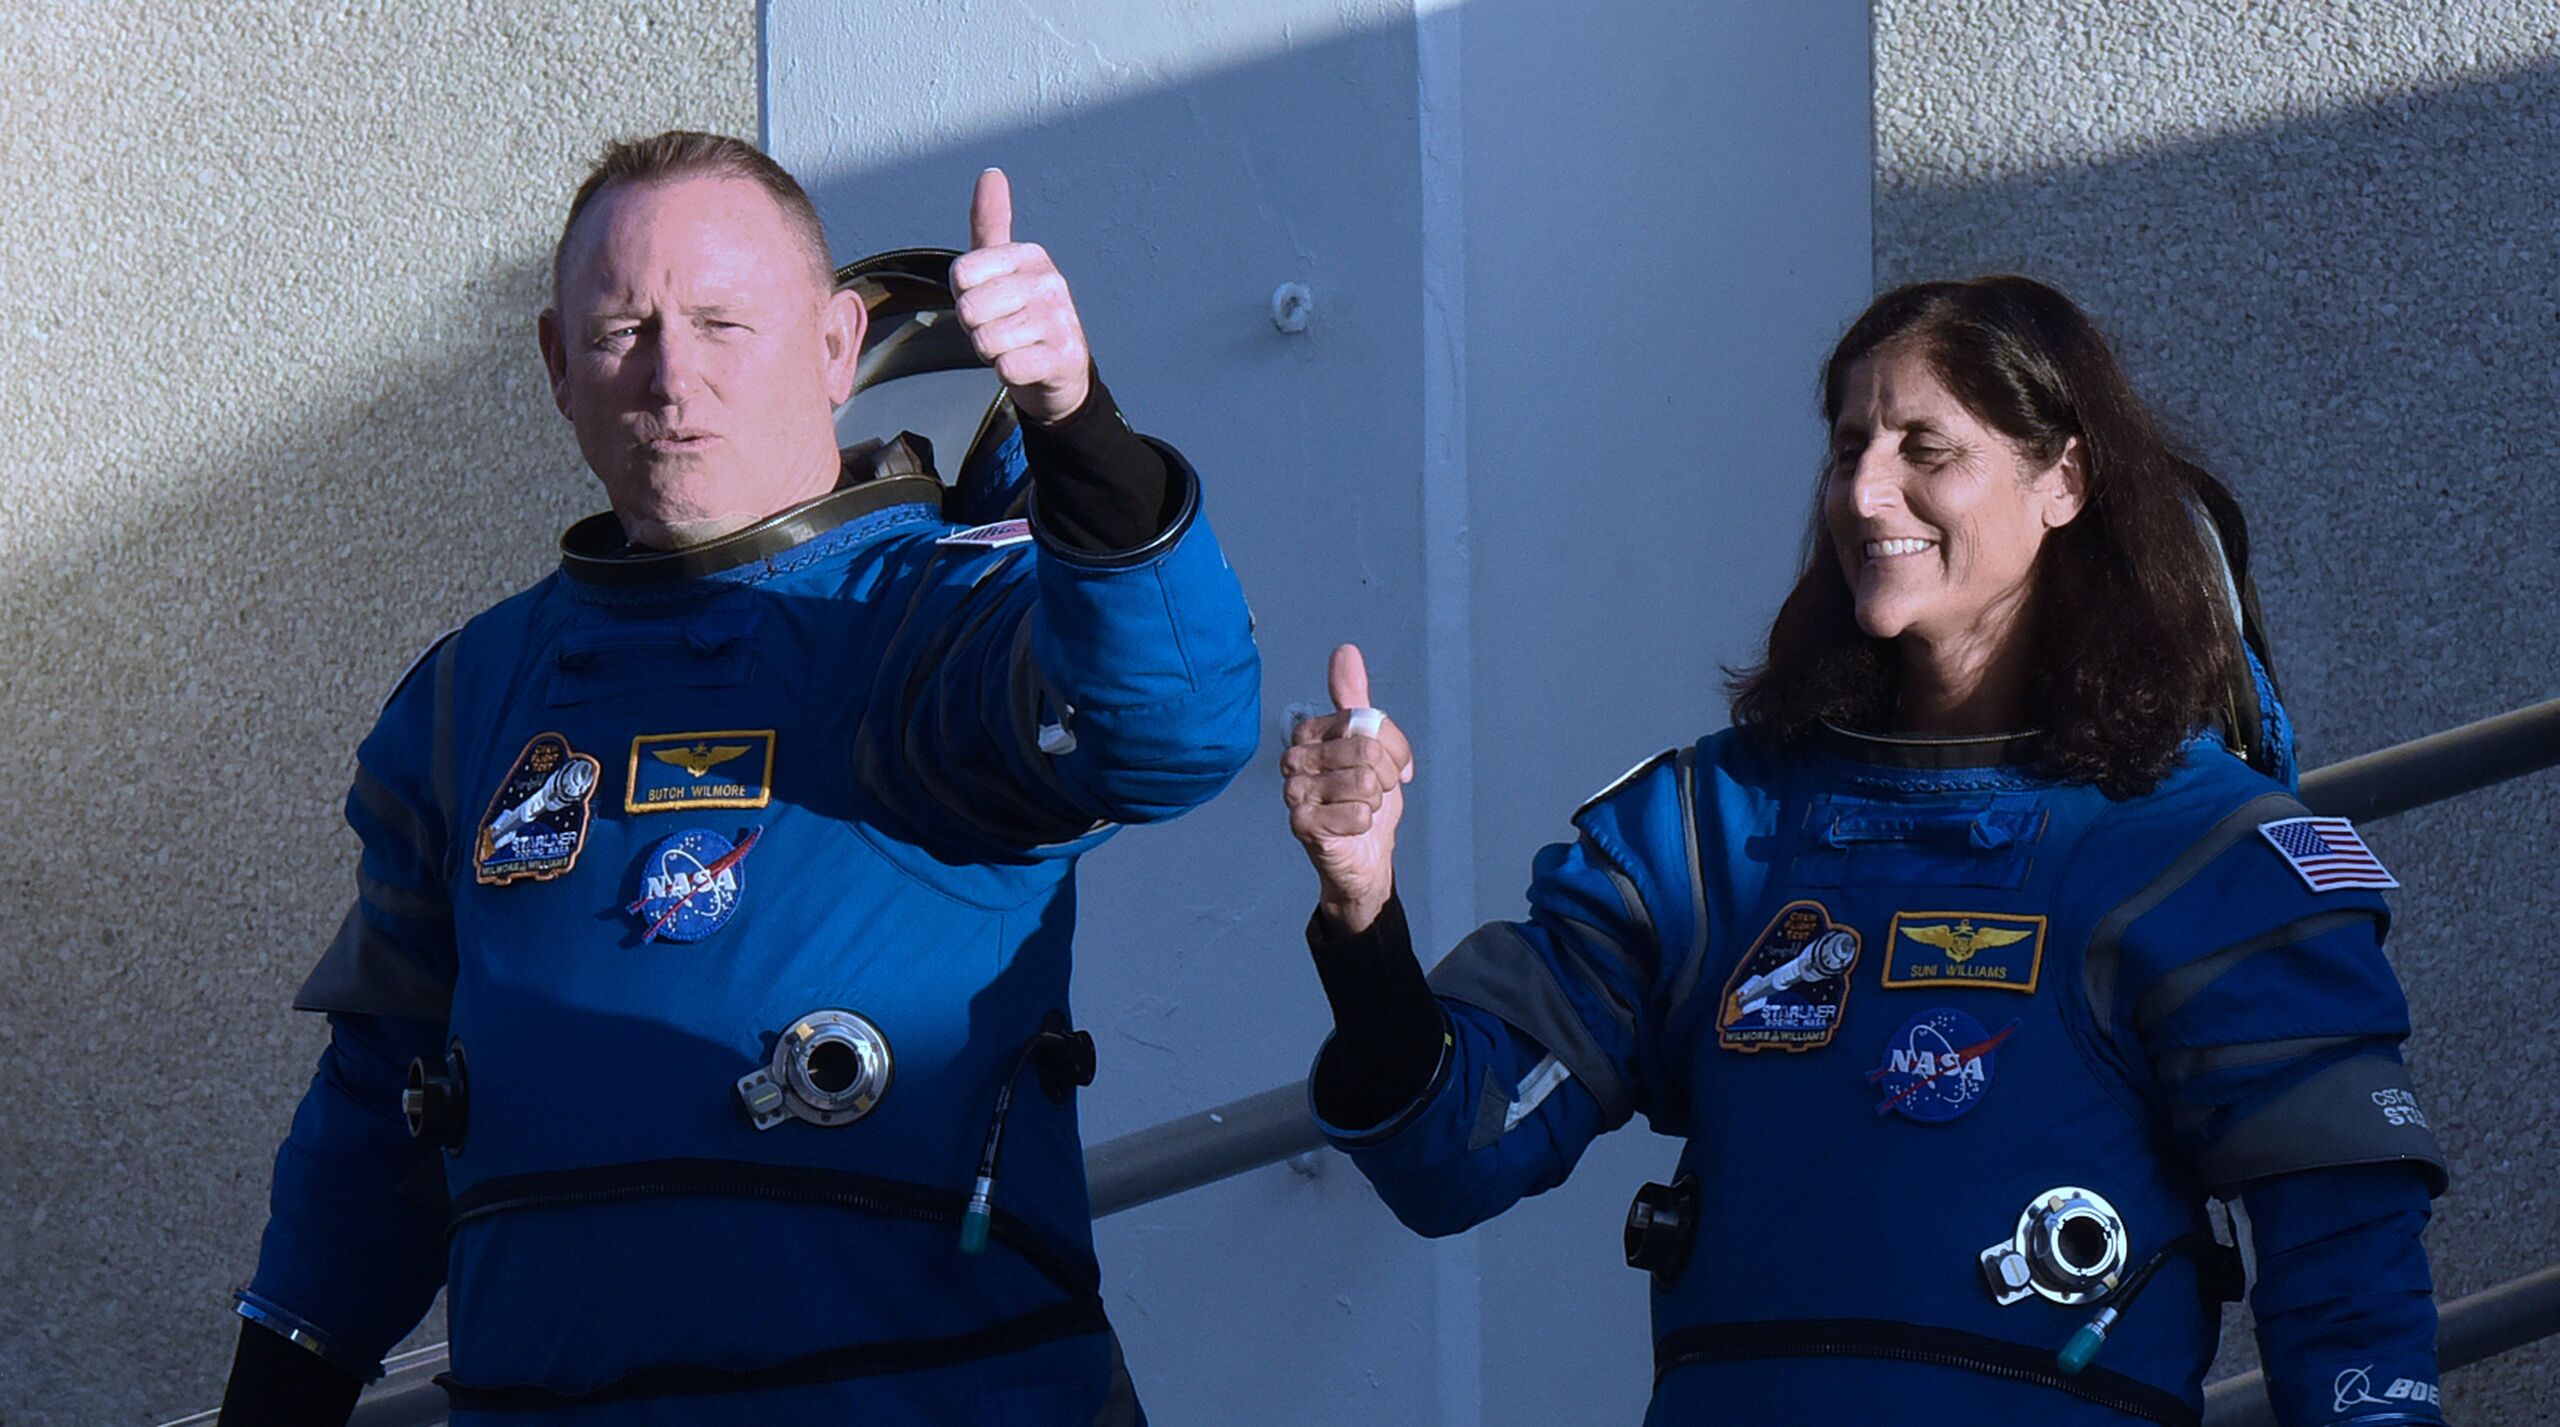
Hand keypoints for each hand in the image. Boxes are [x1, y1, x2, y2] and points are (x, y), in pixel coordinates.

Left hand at [951, 167, 1093, 424]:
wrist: (1058, 371)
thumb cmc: (1021, 316)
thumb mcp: (1001, 267)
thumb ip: (990, 222)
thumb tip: (991, 172)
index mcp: (1030, 255)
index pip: (961, 274)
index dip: (963, 295)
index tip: (986, 301)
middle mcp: (1050, 282)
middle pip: (970, 308)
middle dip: (975, 328)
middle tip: (999, 328)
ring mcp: (1060, 320)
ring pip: (986, 340)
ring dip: (990, 352)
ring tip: (1012, 346)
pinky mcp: (1064, 358)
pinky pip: (1007, 367)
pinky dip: (1008, 373)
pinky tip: (1025, 365)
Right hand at [1281, 644, 1415, 934]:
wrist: (1363, 856)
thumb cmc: (1366, 799)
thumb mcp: (1373, 745)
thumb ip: (1357, 700)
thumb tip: (1344, 651)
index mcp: (1309, 732)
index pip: (1369, 723)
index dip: (1394, 749)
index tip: (1391, 768)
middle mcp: (1294, 757)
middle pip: (1367, 751)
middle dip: (1386, 778)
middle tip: (1376, 794)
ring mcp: (1293, 792)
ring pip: (1365, 783)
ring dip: (1375, 803)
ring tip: (1361, 810)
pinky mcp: (1300, 824)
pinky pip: (1357, 815)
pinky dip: (1364, 825)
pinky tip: (1349, 829)